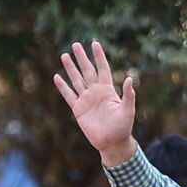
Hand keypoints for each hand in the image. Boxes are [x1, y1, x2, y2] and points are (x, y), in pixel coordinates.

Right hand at [53, 41, 137, 165]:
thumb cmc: (123, 127)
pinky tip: (57, 77)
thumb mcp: (128, 110)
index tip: (95, 44)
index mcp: (108, 90)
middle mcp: (96, 92)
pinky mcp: (78, 109)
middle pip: (87, 71)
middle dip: (82, 58)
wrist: (112, 143)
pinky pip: (69, 95)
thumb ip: (129, 95)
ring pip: (77, 80)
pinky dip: (63, 87)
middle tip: (76, 44)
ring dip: (70, 68)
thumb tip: (130, 79)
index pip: (103, 69)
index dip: (99, 57)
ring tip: (64, 55)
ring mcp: (86, 100)